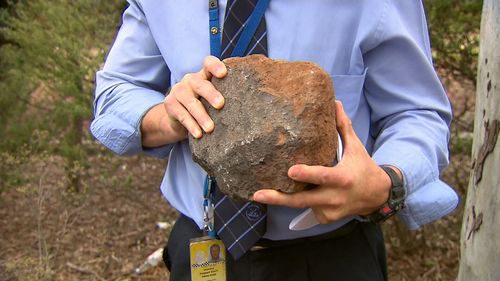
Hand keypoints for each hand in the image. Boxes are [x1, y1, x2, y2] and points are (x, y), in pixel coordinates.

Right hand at [141, 56, 226, 146]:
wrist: (177, 118)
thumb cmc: (203, 106)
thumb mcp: (212, 99)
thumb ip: (226, 95)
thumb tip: (254, 107)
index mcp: (204, 75)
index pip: (208, 63)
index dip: (215, 65)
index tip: (223, 73)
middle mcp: (190, 80)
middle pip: (200, 84)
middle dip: (211, 94)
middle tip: (221, 105)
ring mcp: (179, 91)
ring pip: (191, 103)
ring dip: (201, 116)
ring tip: (210, 128)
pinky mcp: (170, 104)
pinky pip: (182, 115)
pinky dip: (191, 126)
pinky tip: (198, 134)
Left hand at [253, 101, 393, 222]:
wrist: (377, 196)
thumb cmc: (363, 167)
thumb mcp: (356, 146)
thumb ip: (343, 126)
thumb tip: (335, 102)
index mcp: (343, 178)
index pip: (323, 176)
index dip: (307, 174)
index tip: (290, 171)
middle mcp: (335, 197)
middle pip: (303, 200)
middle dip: (279, 198)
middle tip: (258, 194)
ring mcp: (330, 211)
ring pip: (302, 205)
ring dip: (282, 200)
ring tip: (261, 194)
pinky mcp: (325, 218)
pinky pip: (307, 210)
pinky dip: (298, 202)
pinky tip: (288, 194)